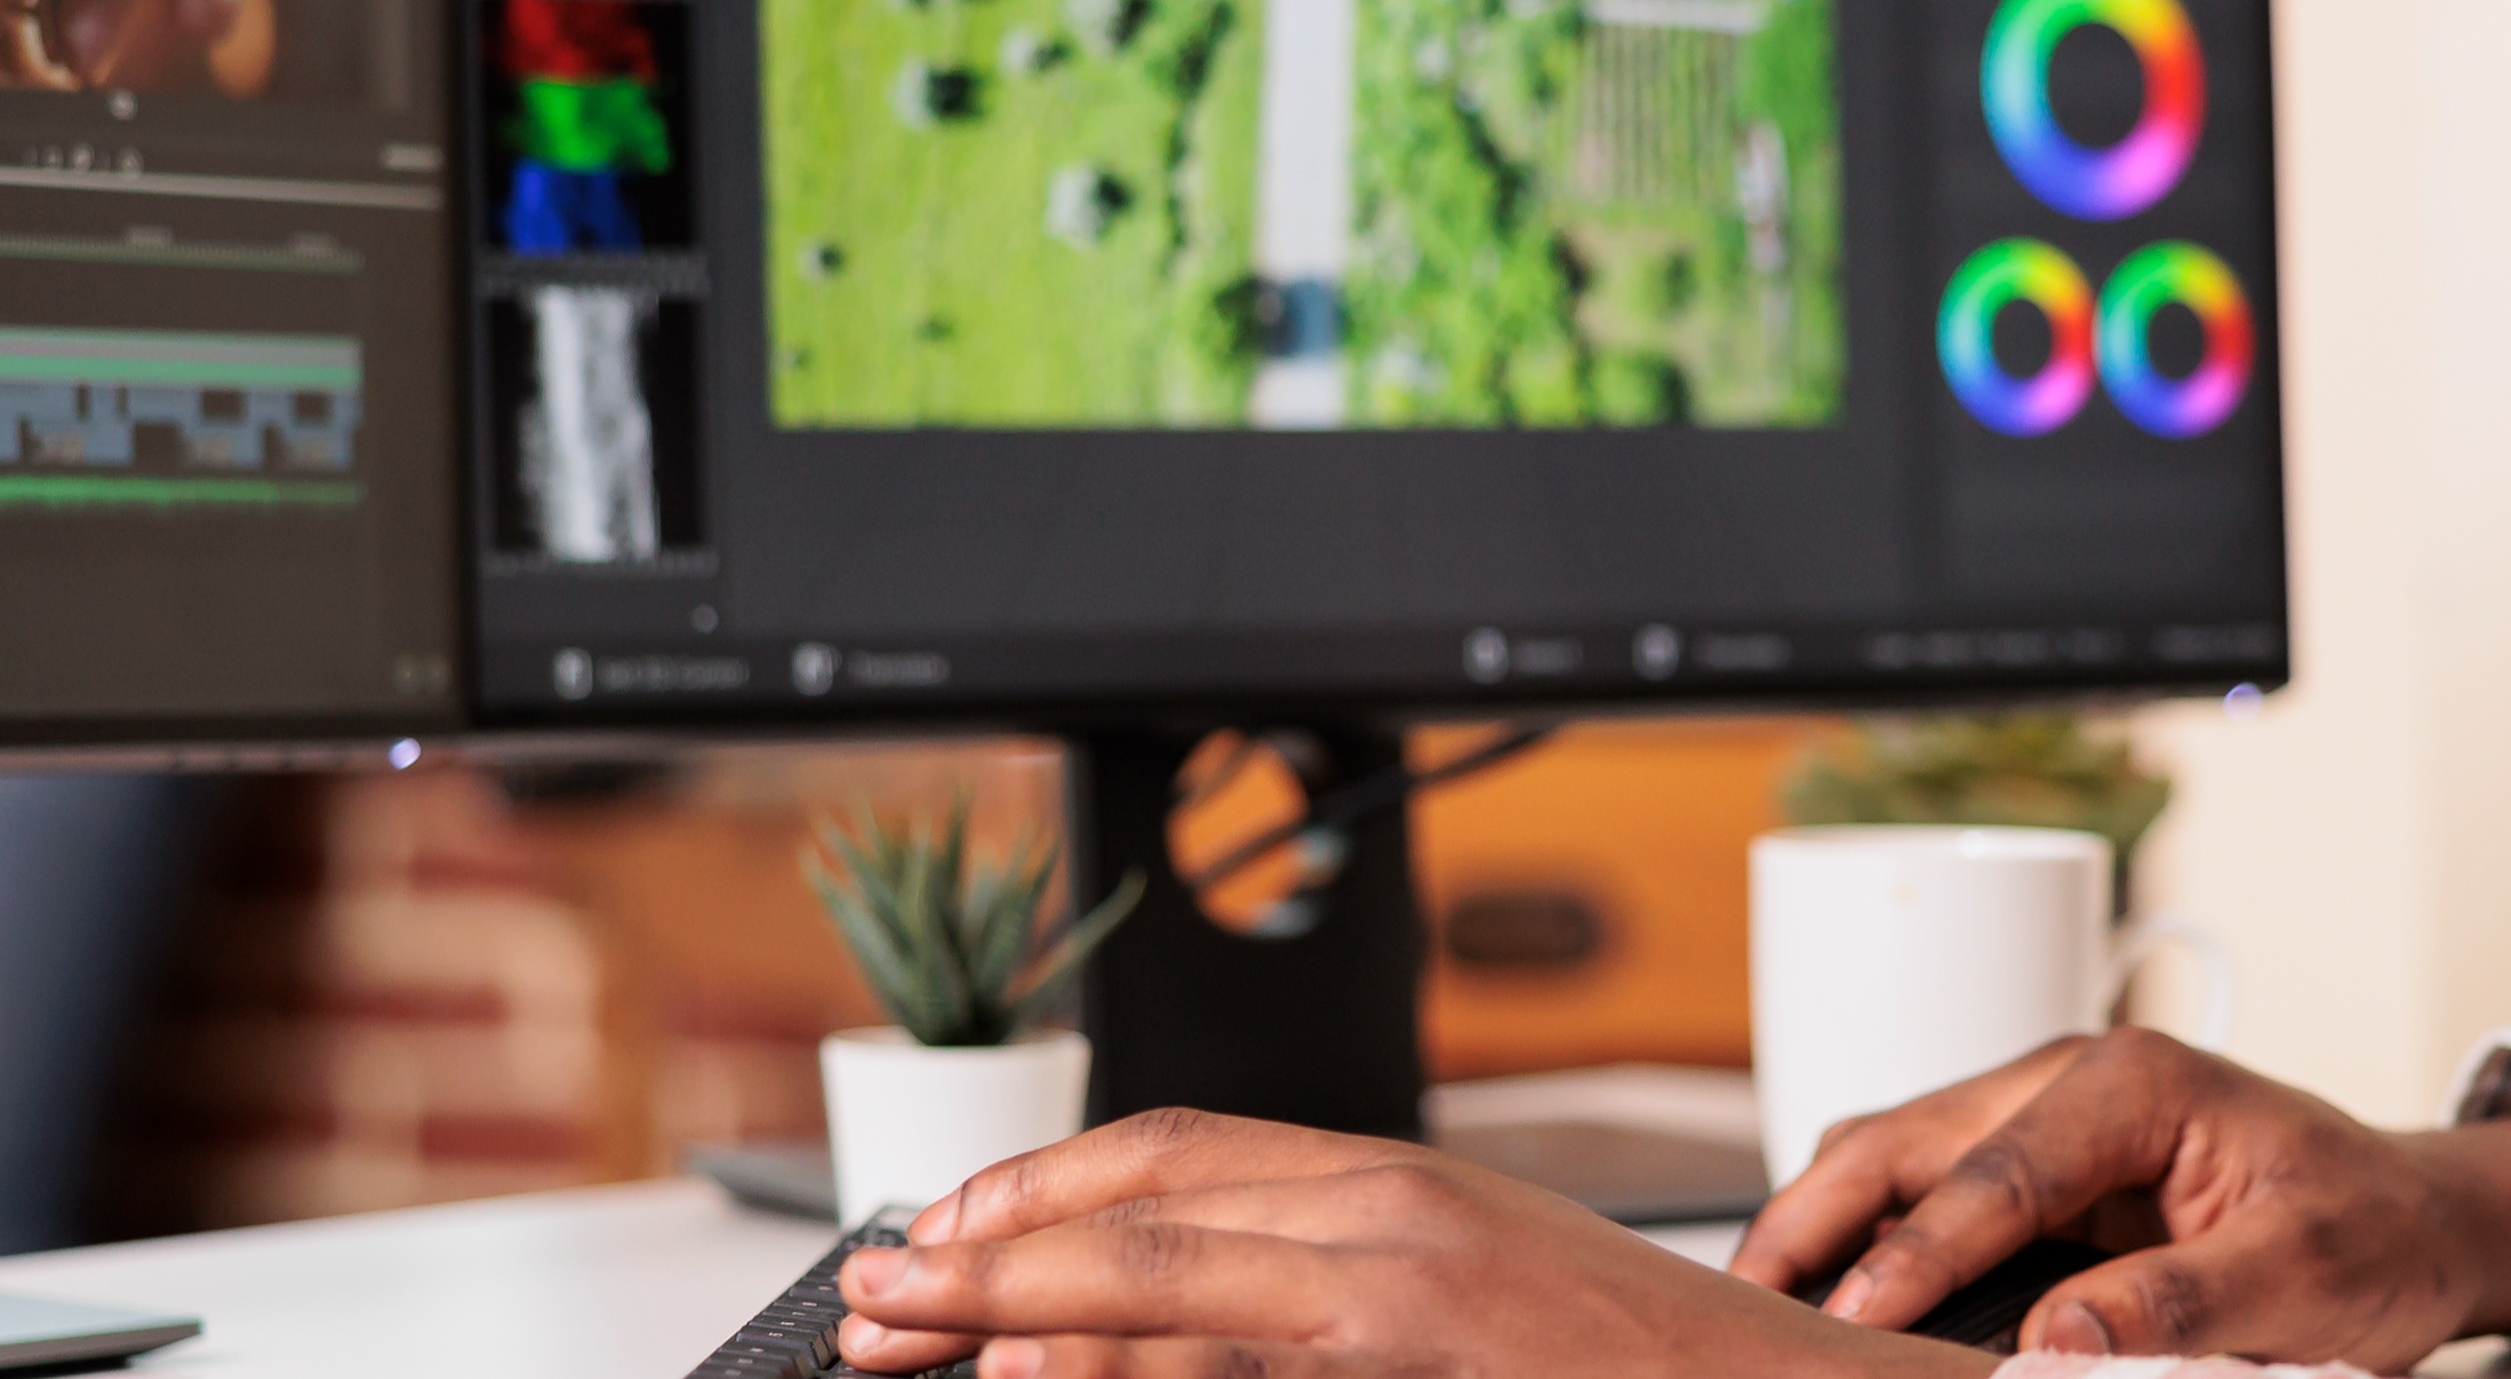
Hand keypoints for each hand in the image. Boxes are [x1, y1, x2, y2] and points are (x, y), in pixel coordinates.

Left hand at [832, 1109, 1997, 1378]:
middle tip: (870, 1299)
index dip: (1043, 1187)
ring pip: (1167, 1293)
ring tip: (912, 1348)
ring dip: (1020, 1319)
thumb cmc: (1640, 1367)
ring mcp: (1403, 1313)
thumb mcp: (1480, 1282)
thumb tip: (1194, 1301)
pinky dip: (1134, 1372)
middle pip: (1143, 1212)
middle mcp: (1392, 1229)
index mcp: (1402, 1188)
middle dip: (987, 1250)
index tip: (941, 1230)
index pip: (1181, 1153)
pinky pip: (1242, 1378)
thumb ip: (1347, 1276)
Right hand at [1732, 1027, 2510, 1367]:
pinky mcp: (2031, 1174)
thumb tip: (2057, 1340)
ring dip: (1818, 1228)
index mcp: (2133, 1084)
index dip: (1913, 1256)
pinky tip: (1824, 1299)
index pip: (1993, 1172)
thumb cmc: (2371, 1232)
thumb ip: (2182, 1304)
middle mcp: (2066, 1082)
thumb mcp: (2302, 1278)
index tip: (1850, 1324)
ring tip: (1757, 1307)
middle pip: (1899, 1141)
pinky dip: (1859, 1241)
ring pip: (1887, 1159)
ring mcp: (2038, 1122)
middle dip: (1811, 1221)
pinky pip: (1920, 1195)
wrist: (2414, 1220)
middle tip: (1744, 1304)